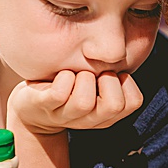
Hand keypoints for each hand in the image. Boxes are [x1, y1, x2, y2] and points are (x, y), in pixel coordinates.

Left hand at [7, 70, 143, 135]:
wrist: (33, 110)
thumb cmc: (70, 88)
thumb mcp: (96, 85)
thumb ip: (114, 72)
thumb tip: (124, 47)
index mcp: (106, 115)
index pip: (134, 102)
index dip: (125, 82)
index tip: (110, 75)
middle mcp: (89, 119)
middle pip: (114, 105)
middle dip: (107, 80)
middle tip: (94, 73)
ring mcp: (65, 115)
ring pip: (84, 102)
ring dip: (83, 78)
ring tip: (76, 74)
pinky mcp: (45, 107)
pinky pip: (59, 94)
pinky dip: (63, 78)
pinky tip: (61, 75)